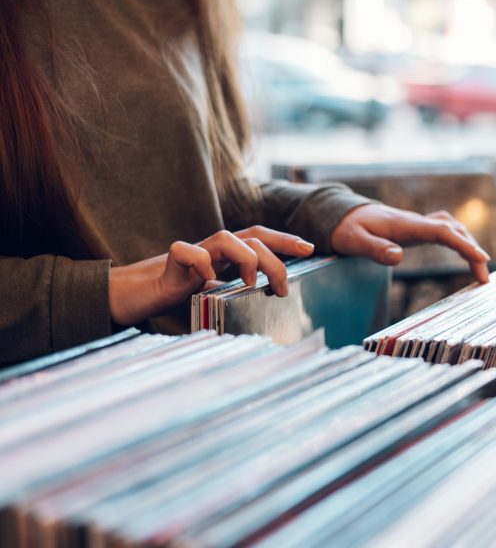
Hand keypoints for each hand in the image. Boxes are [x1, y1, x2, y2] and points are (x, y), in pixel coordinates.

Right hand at [109, 226, 313, 325]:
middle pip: (251, 236)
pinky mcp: (169, 263)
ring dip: (246, 259)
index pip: (260, 238)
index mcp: (226, 255)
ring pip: (225, 237)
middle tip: (282, 287)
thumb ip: (237, 295)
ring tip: (250, 285)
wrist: (133, 295)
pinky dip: (200, 262)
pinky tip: (207, 281)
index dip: (285, 240)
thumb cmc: (177, 294)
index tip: (310, 249)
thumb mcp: (216, 294)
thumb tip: (267, 310)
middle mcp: (212, 248)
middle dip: (275, 256)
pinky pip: (187, 251)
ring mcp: (192, 252)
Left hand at [330, 205, 489, 283]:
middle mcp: (416, 222)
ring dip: (469, 244)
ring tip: (480, 269)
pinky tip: (463, 251)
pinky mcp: (416, 228)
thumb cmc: (347, 229)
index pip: (442, 232)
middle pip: (454, 229)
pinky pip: (445, 230)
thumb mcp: (355, 241)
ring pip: (452, 228)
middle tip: (484, 278)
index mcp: (406, 226)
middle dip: (473, 250)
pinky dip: (459, 239)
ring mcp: (417, 224)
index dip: (464, 245)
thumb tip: (399, 257)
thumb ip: (376, 249)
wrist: (341, 214)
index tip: (481, 260)